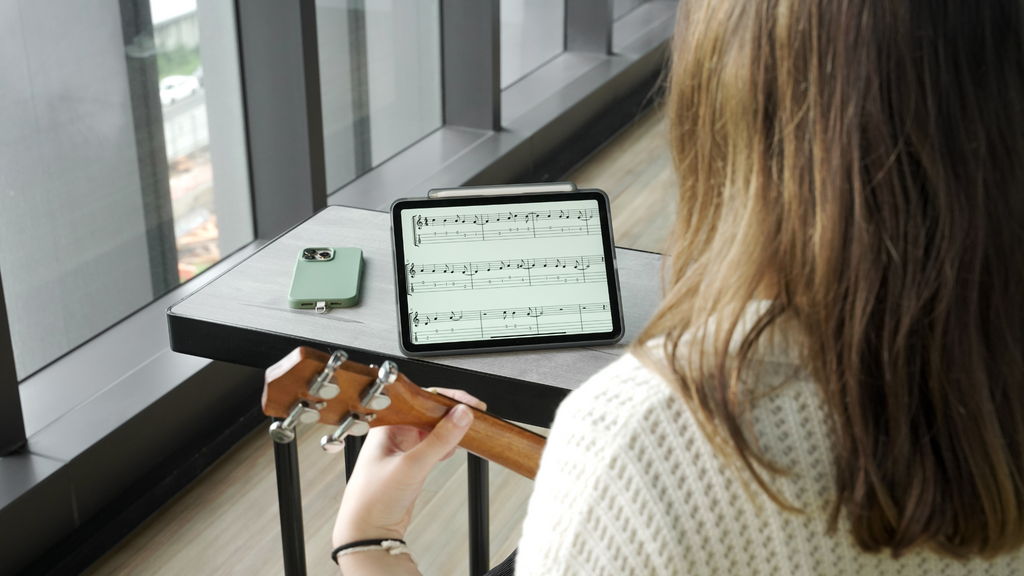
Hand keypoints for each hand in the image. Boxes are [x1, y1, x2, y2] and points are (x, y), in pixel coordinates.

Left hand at [332, 388, 485, 546]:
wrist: (366, 532)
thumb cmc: (372, 500)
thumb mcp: (411, 466)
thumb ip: (439, 440)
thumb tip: (461, 415)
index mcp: (386, 425)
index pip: (421, 400)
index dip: (446, 399)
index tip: (468, 404)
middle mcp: (393, 433)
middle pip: (428, 412)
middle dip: (451, 414)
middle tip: (472, 417)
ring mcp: (402, 448)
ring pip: (432, 429)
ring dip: (448, 431)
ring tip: (465, 432)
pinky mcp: (410, 464)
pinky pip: (432, 446)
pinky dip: (445, 446)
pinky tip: (451, 450)